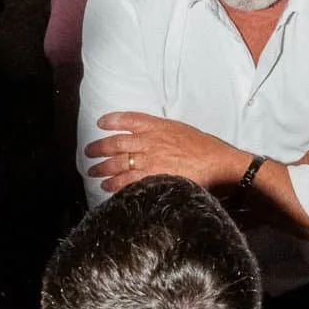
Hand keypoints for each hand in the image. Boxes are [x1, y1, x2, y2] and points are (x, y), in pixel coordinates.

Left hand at [82, 110, 243, 193]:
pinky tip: (108, 188)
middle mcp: (149, 141)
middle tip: (89, 153)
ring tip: (94, 173)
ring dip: (103, 169)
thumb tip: (148, 136)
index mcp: (157, 126)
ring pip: (118, 164)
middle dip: (99, 148)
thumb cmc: (205, 147)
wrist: (218, 163)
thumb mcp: (182, 130)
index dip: (111, 120)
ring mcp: (149, 161)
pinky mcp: (153, 178)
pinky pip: (128, 183)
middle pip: (116, 143)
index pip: (128, 119)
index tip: (100, 123)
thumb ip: (162, 131)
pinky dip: (116, 186)